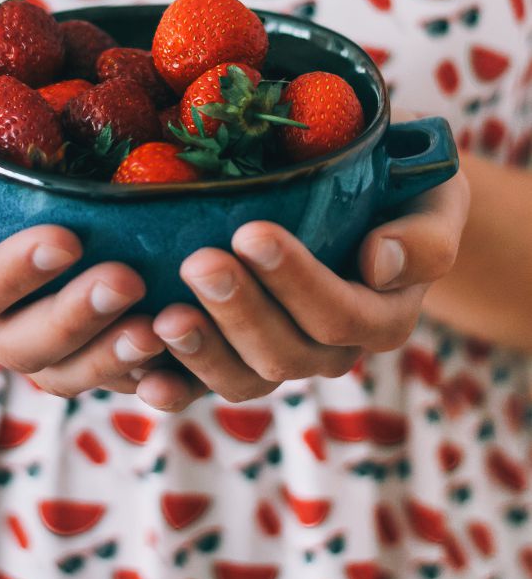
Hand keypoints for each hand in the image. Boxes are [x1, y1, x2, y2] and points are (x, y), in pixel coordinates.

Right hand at [0, 56, 163, 395]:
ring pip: (64, 367)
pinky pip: (101, 360)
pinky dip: (141, 367)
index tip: (66, 239)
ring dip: (113, 355)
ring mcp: (21, 320)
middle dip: (75, 319)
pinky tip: (183, 351)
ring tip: (165, 326)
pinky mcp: (67, 317)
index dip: (11, 274)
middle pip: (19, 343)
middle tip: (129, 280)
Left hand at [137, 168, 469, 411]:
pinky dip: (173, 385)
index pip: (339, 314)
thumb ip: (422, 236)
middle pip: (284, 352)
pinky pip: (203, 386)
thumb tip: (379, 261)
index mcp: (380, 317)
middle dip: (239, 311)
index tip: (252, 232)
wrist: (368, 204)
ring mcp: (279, 358)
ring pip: (241, 378)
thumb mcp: (435, 202)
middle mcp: (329, 350)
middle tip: (198, 263)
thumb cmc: (401, 192)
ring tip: (159, 320)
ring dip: (200, 353)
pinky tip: (142, 375)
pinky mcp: (235, 357)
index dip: (296, 281)